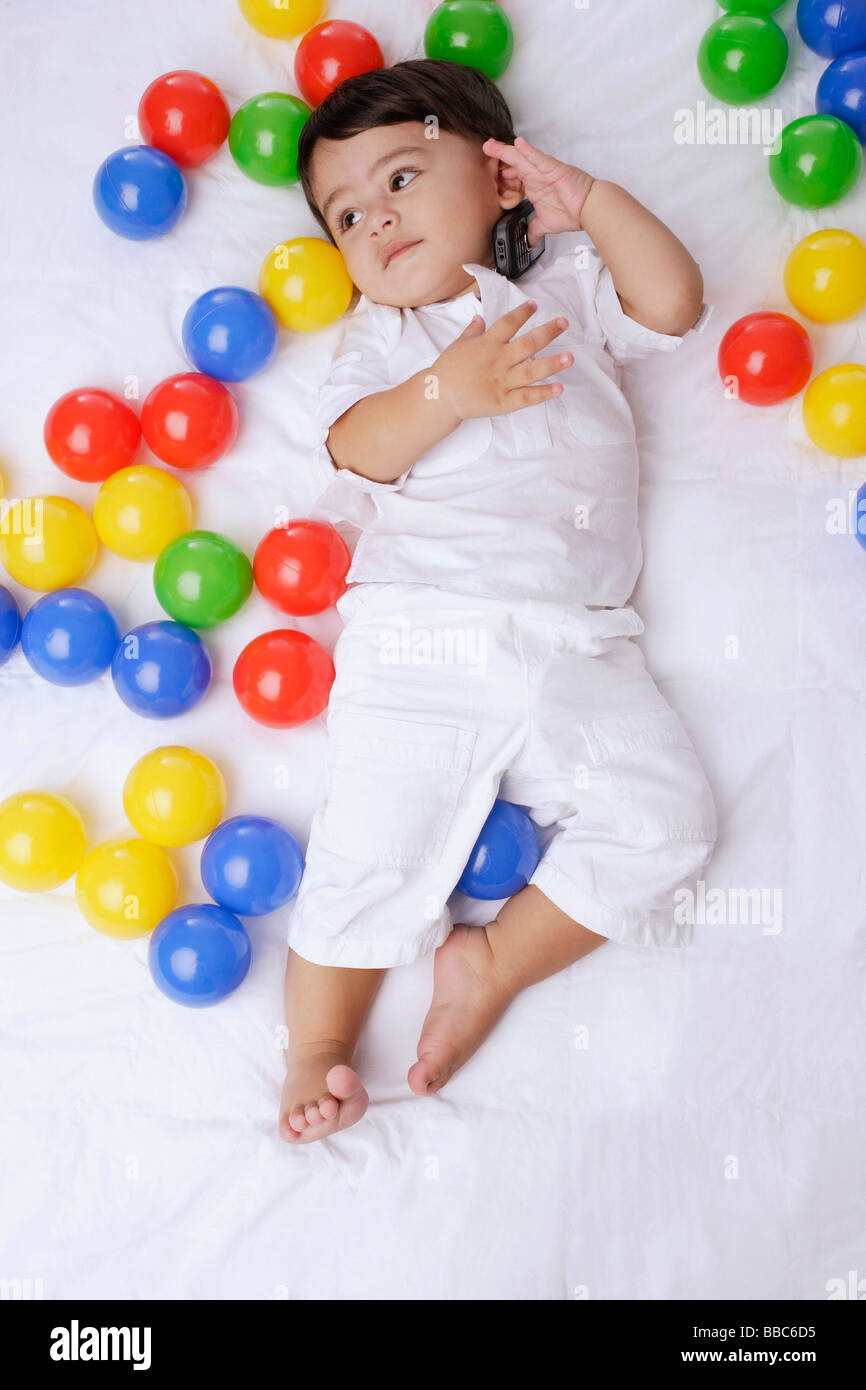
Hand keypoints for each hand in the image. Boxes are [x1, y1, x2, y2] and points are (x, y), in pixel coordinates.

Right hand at [435, 301, 572, 422]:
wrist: (438, 396)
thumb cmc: (448, 370)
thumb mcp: (458, 345)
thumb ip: (472, 332)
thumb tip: (480, 318)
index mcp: (488, 344)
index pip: (509, 323)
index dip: (523, 313)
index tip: (535, 306)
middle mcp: (498, 360)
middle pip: (528, 344)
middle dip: (547, 332)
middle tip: (563, 323)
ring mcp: (502, 382)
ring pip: (531, 371)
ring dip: (552, 364)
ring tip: (569, 357)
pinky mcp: (503, 401)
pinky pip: (526, 397)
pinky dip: (543, 393)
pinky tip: (558, 388)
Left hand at [482, 135, 595, 243]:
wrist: (587, 210)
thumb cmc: (572, 212)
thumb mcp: (544, 224)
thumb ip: (534, 230)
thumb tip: (528, 242)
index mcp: (534, 186)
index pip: (513, 176)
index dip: (501, 174)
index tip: (488, 175)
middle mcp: (537, 176)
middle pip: (514, 162)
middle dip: (498, 155)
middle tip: (485, 148)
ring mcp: (544, 171)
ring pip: (521, 157)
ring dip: (506, 150)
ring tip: (490, 145)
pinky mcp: (553, 168)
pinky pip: (538, 158)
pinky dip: (528, 151)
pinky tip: (518, 144)